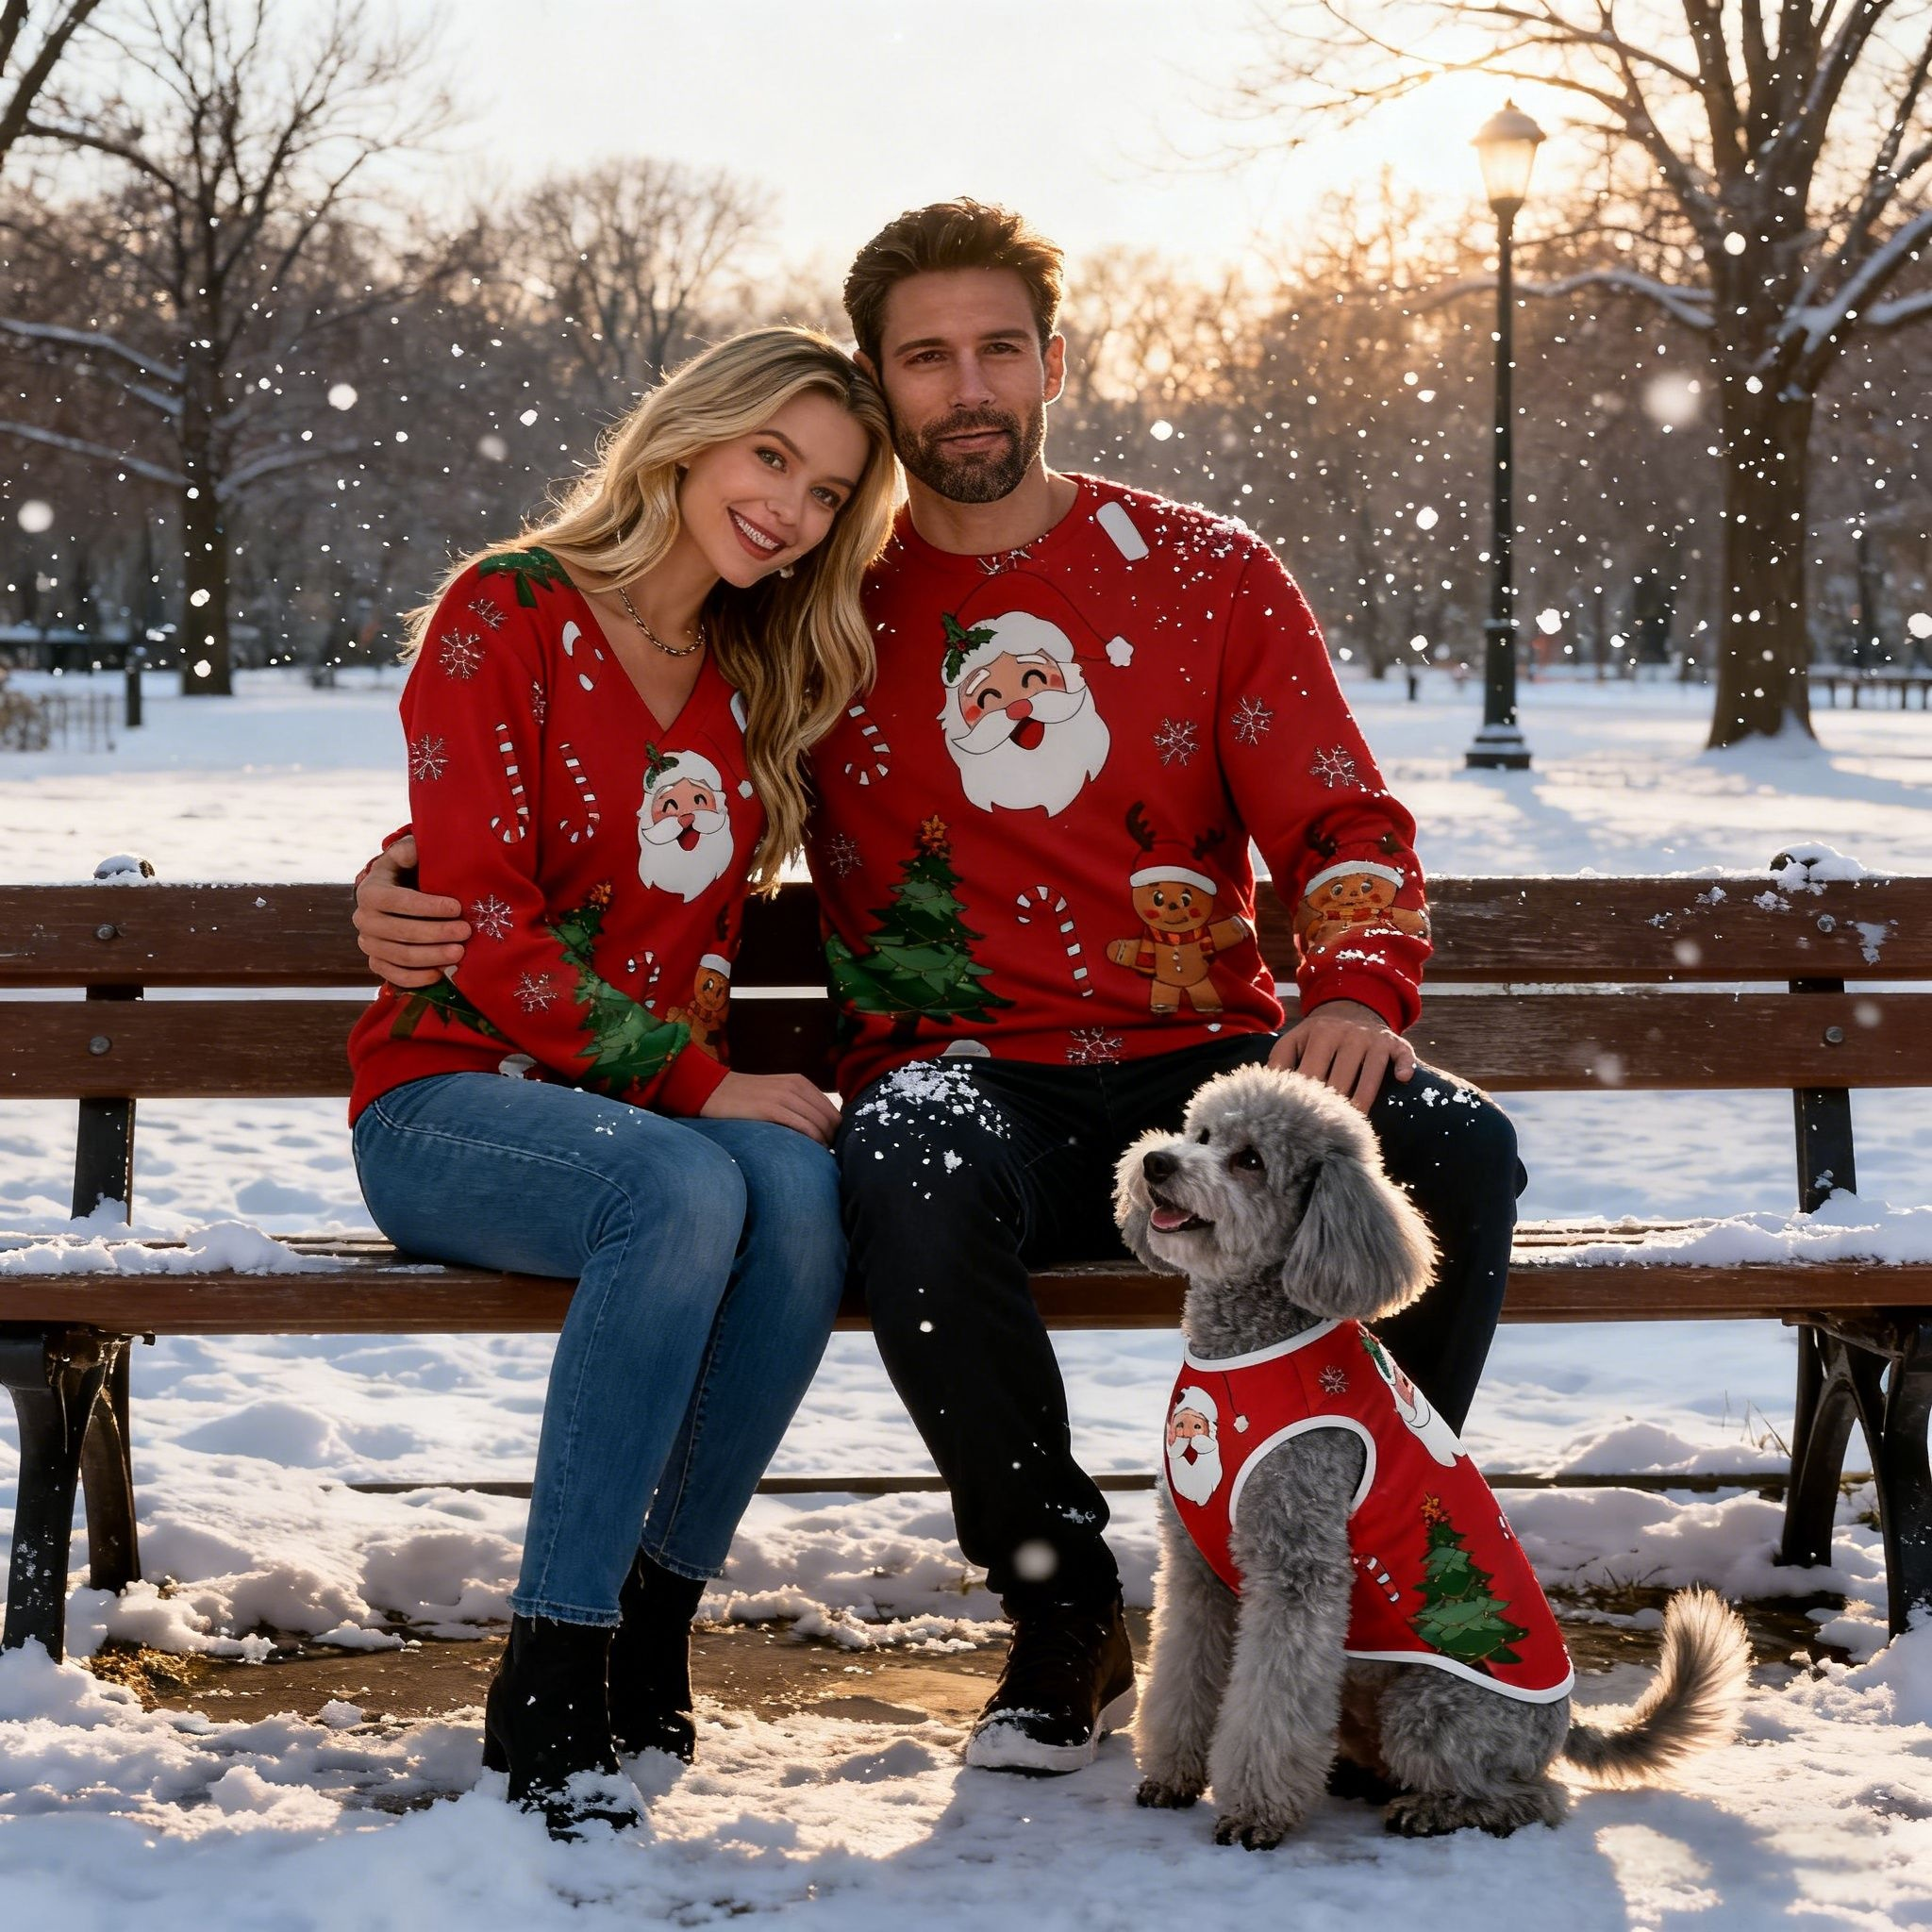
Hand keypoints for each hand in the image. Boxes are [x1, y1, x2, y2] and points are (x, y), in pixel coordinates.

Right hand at [353, 834, 469, 988]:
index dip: (428, 906)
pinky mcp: (376, 962)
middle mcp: (363, 919)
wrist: (394, 898)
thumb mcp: (405, 857)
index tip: (457, 907)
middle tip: (466, 932)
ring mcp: (368, 944)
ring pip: (401, 956)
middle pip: (402, 932)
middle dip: (437, 933)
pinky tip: (440, 973)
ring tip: (460, 952)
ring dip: (432, 956)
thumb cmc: (406, 874)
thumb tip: (415, 849)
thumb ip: (409, 850)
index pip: (399, 901)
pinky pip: (394, 976)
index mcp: (370, 892)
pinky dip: (417, 978)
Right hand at [699, 1071, 840, 1144]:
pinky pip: (802, 1127)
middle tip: (828, 1157)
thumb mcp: (776, 1093)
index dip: (836, 1130)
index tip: (831, 1146)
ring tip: (819, 1158)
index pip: (832, 1110)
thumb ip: (797, 1105)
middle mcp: (795, 1086)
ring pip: (819, 1124)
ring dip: (824, 1143)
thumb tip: (819, 1130)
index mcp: (800, 1082)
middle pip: (830, 1118)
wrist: (711, 1089)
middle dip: (833, 1139)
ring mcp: (783, 1096)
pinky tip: (810, 1152)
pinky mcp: (770, 1108)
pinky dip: (812, 1141)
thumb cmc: (743, 1098)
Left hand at [1269, 998, 1415, 1113]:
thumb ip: (1279, 1061)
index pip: (1311, 1072)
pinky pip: (1403, 1056)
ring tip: (1352, 1125)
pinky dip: (1404, 1067)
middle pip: (1340, 1079)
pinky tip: (1402, 1080)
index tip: (1300, 1122)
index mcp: (1319, 1033)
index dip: (1306, 1099)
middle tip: (1325, 1132)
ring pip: (1369, 1076)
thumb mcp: (1296, 1041)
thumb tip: (1266, 1090)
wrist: (1352, 1009)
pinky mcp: (1395, 1042)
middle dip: (1333, 1106)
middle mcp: (1347, 1033)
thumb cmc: (1319, 1037)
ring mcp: (1372, 1038)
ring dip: (1362, 1102)